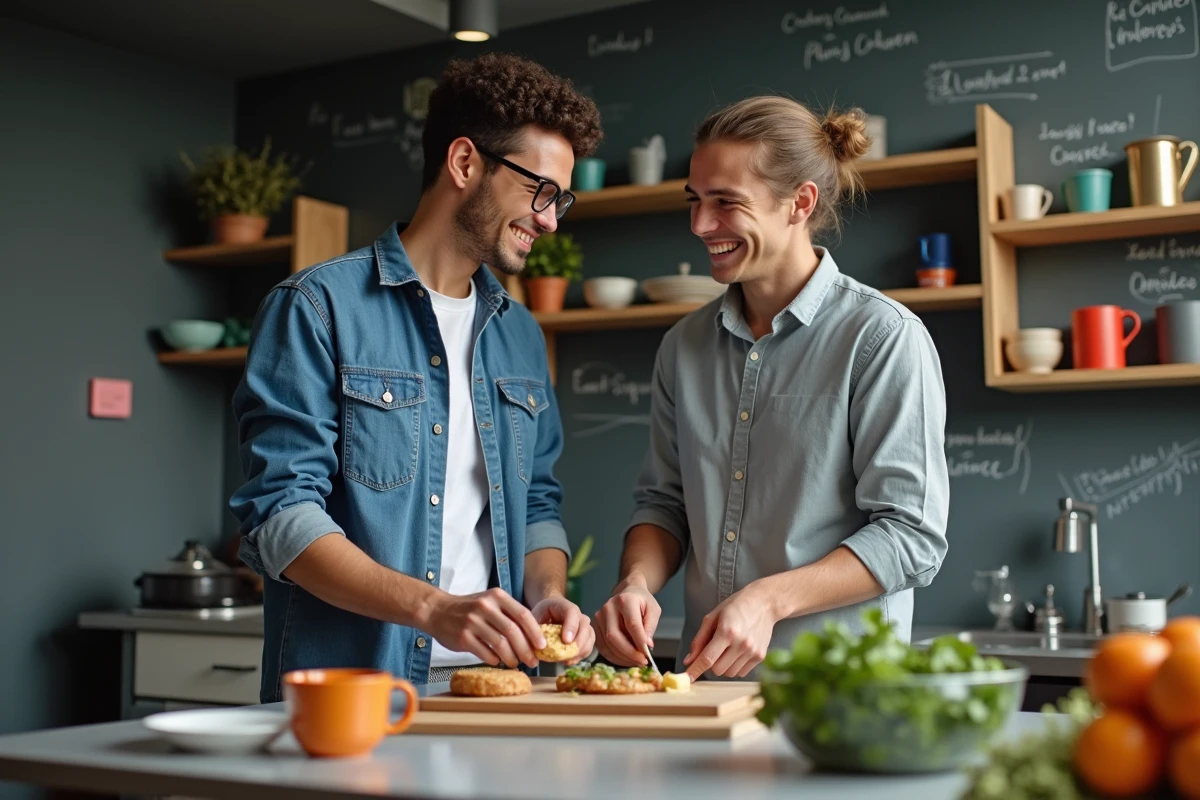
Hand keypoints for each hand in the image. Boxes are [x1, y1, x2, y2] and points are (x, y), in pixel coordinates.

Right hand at [425, 588, 544, 668]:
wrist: (437, 611)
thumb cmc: (469, 609)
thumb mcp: (489, 602)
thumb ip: (508, 615)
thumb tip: (532, 637)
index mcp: (496, 597)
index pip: (523, 614)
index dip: (535, 632)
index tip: (543, 646)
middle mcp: (485, 607)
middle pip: (513, 631)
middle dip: (526, 650)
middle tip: (532, 661)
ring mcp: (473, 621)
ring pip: (500, 644)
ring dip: (511, 658)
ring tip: (515, 663)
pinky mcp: (463, 637)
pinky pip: (485, 653)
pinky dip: (495, 660)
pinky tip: (497, 661)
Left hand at [530, 595, 594, 664]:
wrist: (550, 611)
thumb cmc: (542, 614)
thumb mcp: (535, 616)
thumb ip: (536, 628)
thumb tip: (538, 645)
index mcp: (564, 606)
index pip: (572, 613)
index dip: (571, 627)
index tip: (566, 640)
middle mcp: (578, 615)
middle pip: (585, 626)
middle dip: (579, 642)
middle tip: (569, 655)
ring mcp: (584, 625)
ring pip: (590, 637)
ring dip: (581, 651)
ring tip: (567, 660)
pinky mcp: (586, 636)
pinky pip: (589, 645)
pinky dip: (581, 655)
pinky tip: (570, 661)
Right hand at [594, 578, 660, 666]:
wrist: (627, 593)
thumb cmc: (641, 602)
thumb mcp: (653, 610)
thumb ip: (650, 626)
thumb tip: (646, 645)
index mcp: (624, 600)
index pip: (631, 624)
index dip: (639, 641)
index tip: (648, 653)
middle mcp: (608, 608)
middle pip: (614, 636)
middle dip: (629, 653)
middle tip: (643, 661)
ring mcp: (599, 618)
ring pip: (608, 644)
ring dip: (623, 657)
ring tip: (637, 661)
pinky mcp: (595, 628)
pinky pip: (603, 647)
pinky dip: (615, 657)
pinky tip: (626, 660)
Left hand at [683, 583, 777, 680]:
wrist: (764, 603)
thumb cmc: (736, 607)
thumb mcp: (712, 617)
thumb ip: (699, 640)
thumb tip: (689, 660)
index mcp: (727, 632)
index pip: (707, 658)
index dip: (695, 670)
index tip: (687, 679)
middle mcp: (741, 644)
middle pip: (717, 670)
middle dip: (711, 664)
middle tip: (714, 649)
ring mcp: (752, 652)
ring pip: (729, 674)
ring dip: (723, 666)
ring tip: (728, 648)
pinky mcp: (760, 656)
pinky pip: (741, 673)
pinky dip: (735, 666)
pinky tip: (738, 651)